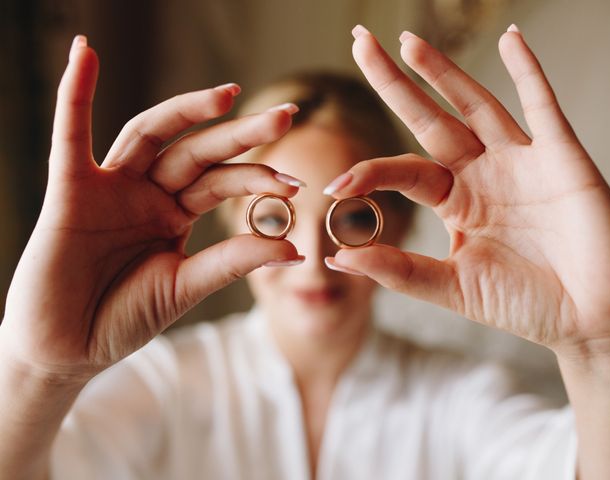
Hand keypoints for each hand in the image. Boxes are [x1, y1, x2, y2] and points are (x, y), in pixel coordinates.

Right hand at [0, 36, 301, 379]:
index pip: (221, 184)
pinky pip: (70, 136)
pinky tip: (86, 56)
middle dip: (240, 134)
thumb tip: (296, 248)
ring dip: (186, 110)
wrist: (68, 349)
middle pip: (197, 151)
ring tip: (229, 94)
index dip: (257, 179)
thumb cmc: (124, 318)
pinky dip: (74, 95)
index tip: (295, 184)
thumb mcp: (186, 286)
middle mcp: (145, 193)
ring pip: (151, 135)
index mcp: (173, 215)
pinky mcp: (70, 191)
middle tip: (286, 116)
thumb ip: (233, 262)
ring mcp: (109, 187)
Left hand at [326, 26, 609, 355]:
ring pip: (476, 104)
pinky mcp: (561, 157)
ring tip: (408, 42)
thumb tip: (337, 257)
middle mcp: (483, 174)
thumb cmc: (525, 305)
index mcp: (456, 202)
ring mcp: (520, 161)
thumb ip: (398, 270)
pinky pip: (543, 106)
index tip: (335, 184)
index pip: (404, 171)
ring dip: (444, 72)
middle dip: (396, 83)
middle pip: (430, 120)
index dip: (370, 172)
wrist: (590, 320)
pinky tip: (510, 40)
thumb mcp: (452, 287)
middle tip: (361, 43)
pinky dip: (529, 72)